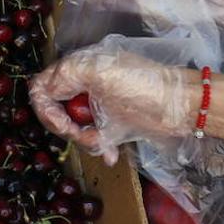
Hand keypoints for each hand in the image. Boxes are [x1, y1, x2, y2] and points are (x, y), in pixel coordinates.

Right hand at [28, 46, 194, 164]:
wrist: (181, 106)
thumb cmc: (141, 85)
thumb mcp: (98, 72)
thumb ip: (65, 76)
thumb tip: (45, 94)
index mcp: (77, 68)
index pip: (42, 89)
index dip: (46, 109)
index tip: (64, 125)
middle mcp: (84, 85)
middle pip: (54, 110)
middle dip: (66, 128)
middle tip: (84, 135)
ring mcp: (98, 105)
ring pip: (73, 128)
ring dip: (84, 140)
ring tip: (102, 144)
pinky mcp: (112, 123)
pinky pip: (93, 138)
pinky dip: (98, 147)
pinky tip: (110, 154)